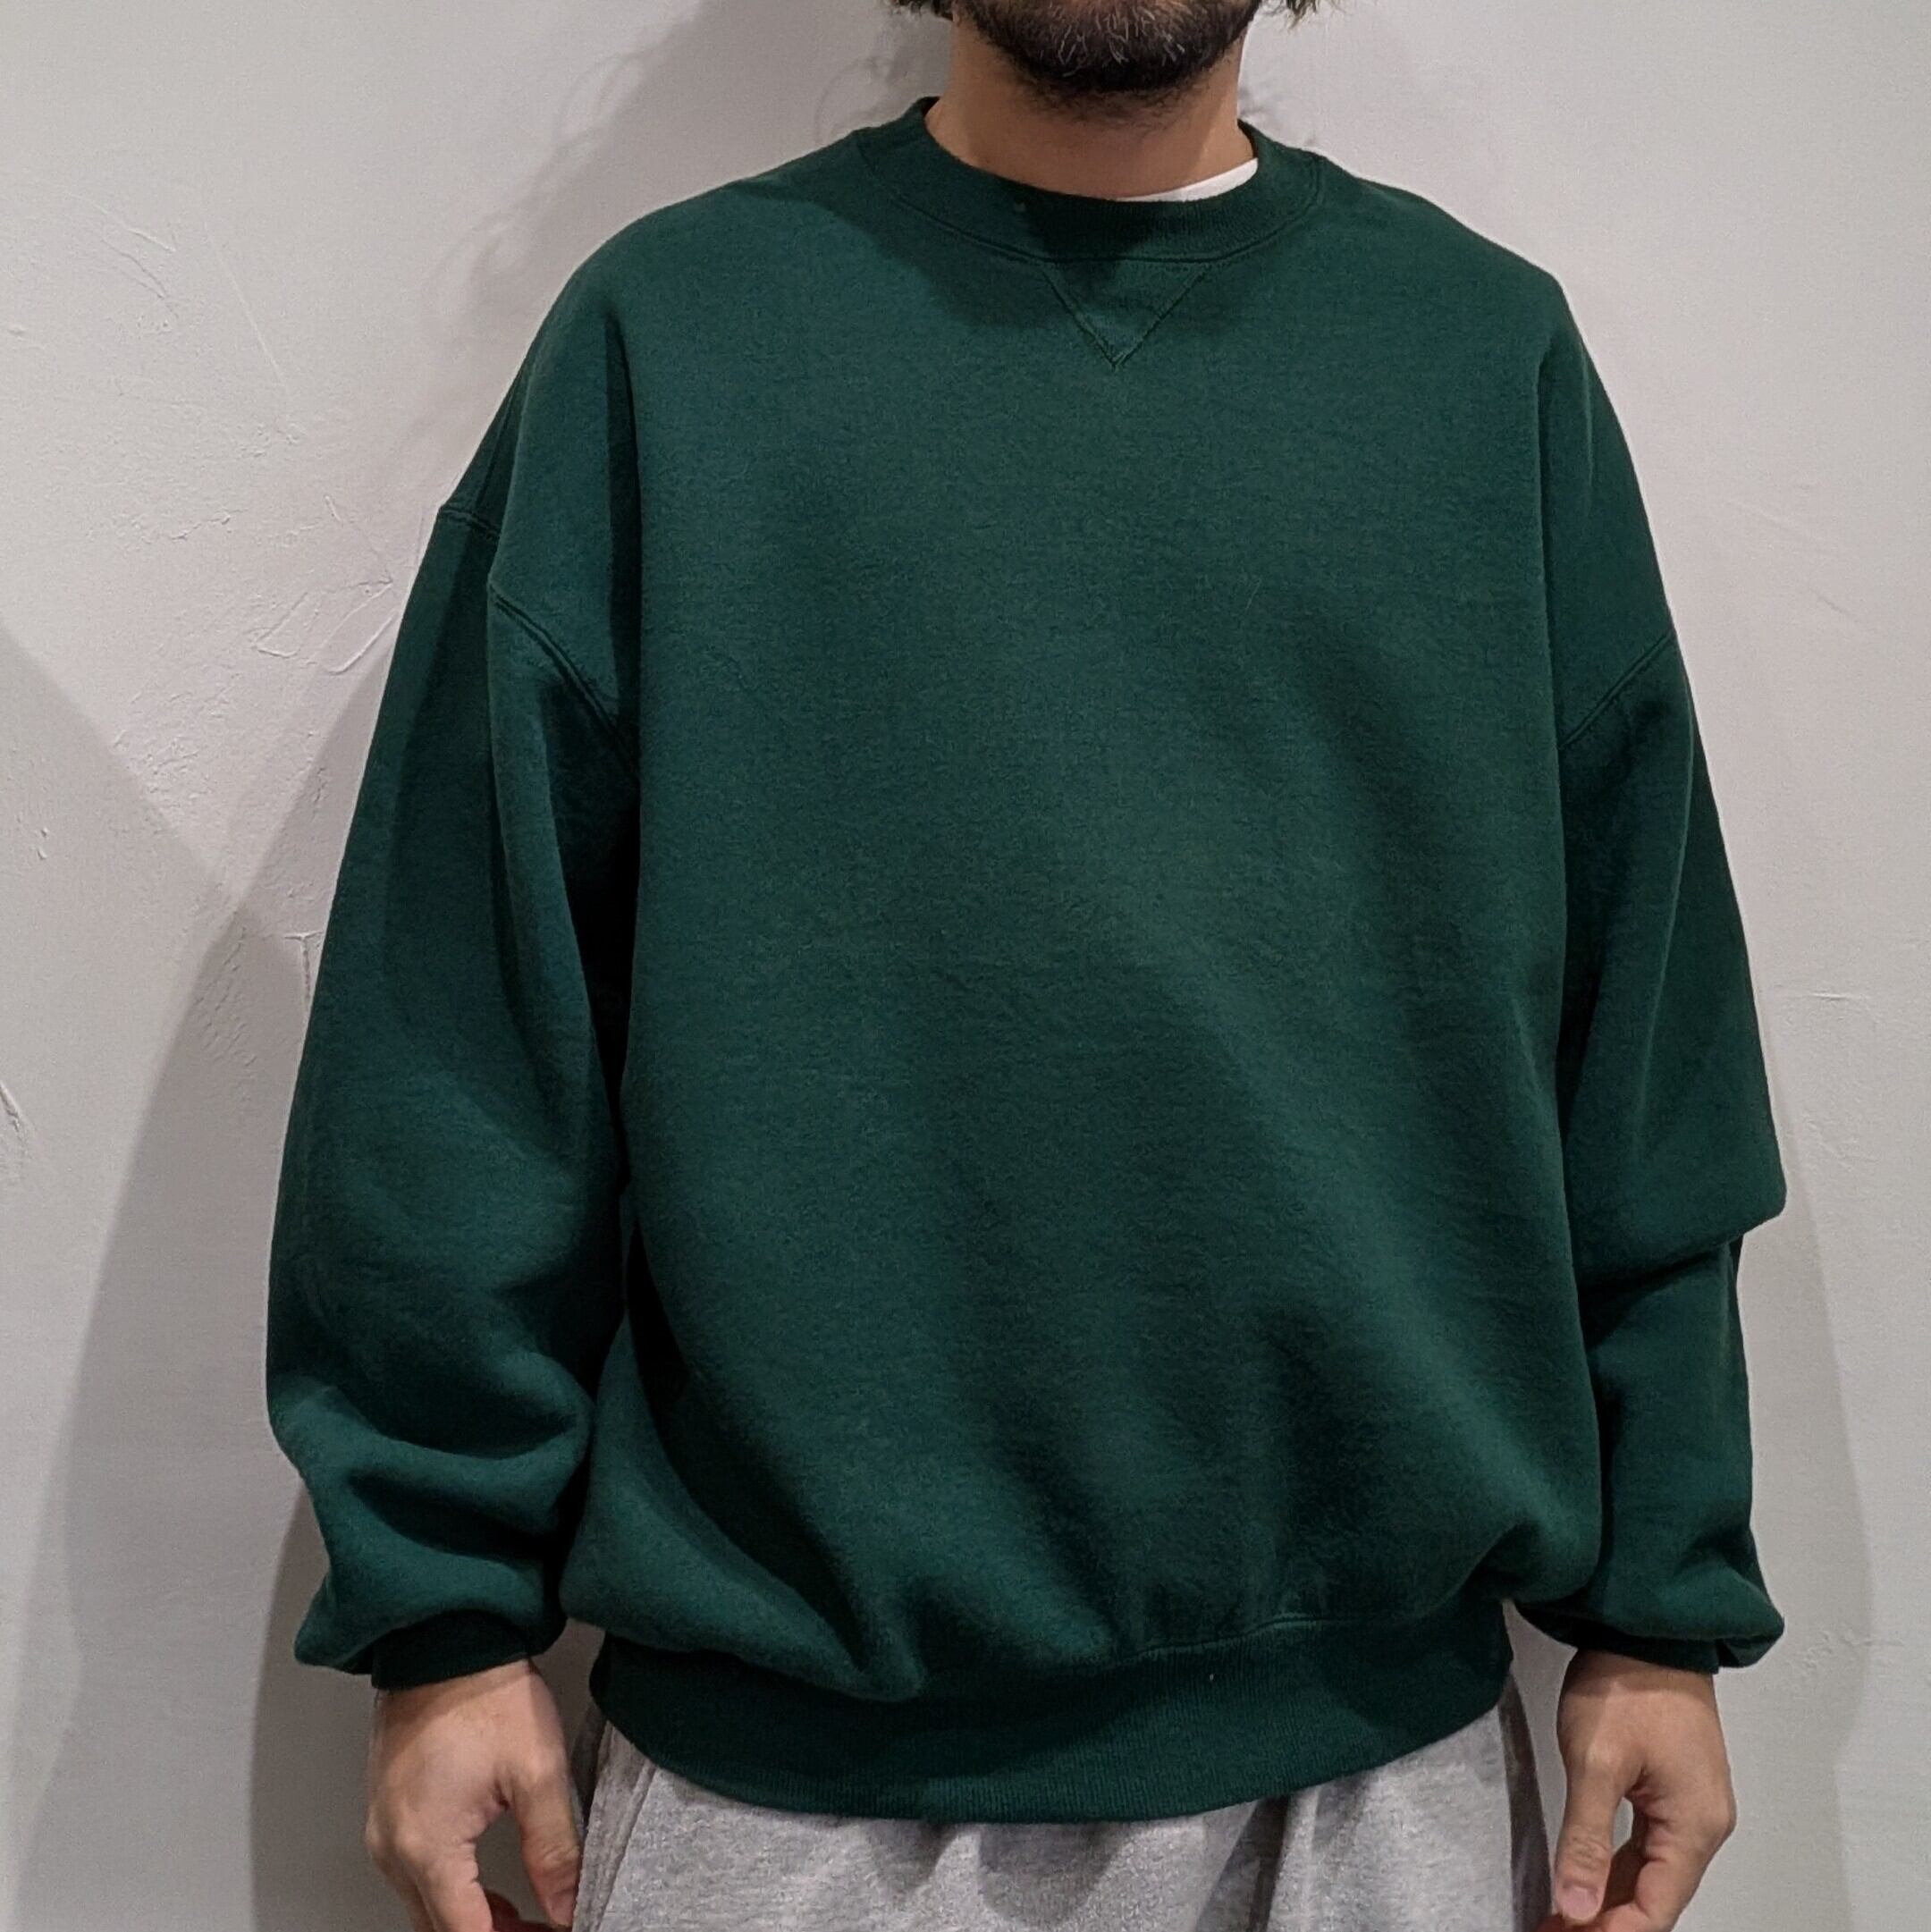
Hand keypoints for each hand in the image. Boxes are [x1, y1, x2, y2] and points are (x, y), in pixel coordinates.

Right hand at [365, 1659, 580, 1931]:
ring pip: (425, 1908)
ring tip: (527, 1918)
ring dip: (473, 1921)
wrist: (445, 1637)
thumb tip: (566, 1906)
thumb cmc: (483, 1689)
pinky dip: (453, 1892)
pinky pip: (416, 1876)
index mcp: (426, 1844)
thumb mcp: (537, 1770)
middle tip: (544, 1927)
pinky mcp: (388, 1812)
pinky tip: (489, 1890)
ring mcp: (384, 1830)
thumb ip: (554, 1848)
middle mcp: (393, 1846)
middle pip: (439, 1929)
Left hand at [1539, 1649, 1738, 1931]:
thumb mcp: (1595, 1762)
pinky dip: (1613, 1866)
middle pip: (1655, 1897)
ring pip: (1648, 1873)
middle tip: (1555, 1929)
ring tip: (1561, 1917)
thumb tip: (1577, 1906)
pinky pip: (1645, 1845)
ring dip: (1606, 1898)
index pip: (1655, 1908)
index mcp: (1695, 1825)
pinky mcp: (1669, 1787)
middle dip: (1605, 1921)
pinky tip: (1582, 1878)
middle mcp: (1701, 1822)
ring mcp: (1688, 1804)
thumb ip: (1584, 1838)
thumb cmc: (1629, 1682)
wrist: (1644, 1626)